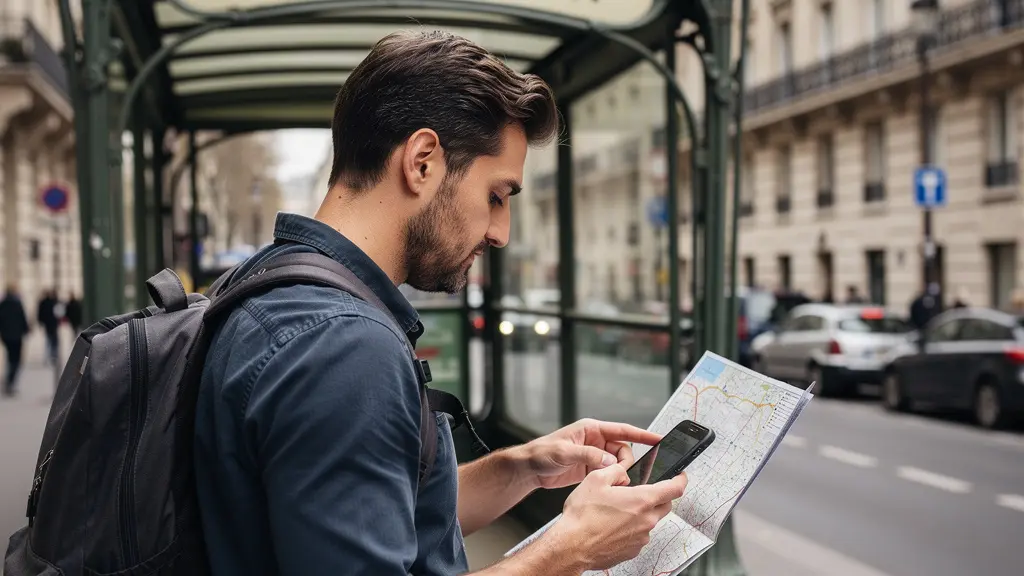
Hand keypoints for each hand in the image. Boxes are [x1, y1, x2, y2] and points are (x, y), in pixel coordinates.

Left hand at [514, 418, 661, 489]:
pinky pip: (609, 473)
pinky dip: (612, 480)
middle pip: (623, 450)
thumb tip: (610, 462)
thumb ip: (589, 456)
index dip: (642, 435)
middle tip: (622, 475)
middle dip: (626, 462)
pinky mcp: (590, 469)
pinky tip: (609, 487)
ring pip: (618, 464)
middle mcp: (595, 441)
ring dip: (619, 473)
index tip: (659, 439)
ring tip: (614, 482)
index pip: (623, 431)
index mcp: (591, 429)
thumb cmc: (541, 453)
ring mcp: (594, 455)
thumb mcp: (564, 453)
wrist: (528, 469)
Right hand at [547, 464, 688, 570]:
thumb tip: (623, 470)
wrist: (572, 546)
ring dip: (641, 513)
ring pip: (650, 521)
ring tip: (616, 510)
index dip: (681, 479)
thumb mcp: (596, 479)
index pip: (674, 488)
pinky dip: (631, 528)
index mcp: (642, 500)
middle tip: (642, 491)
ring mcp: (640, 538)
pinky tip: (612, 525)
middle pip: (665, 505)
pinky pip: (639, 535)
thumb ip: (616, 471)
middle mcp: (646, 520)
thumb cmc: (582, 517)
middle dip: (659, 496)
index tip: (681, 476)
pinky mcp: (632, 550)